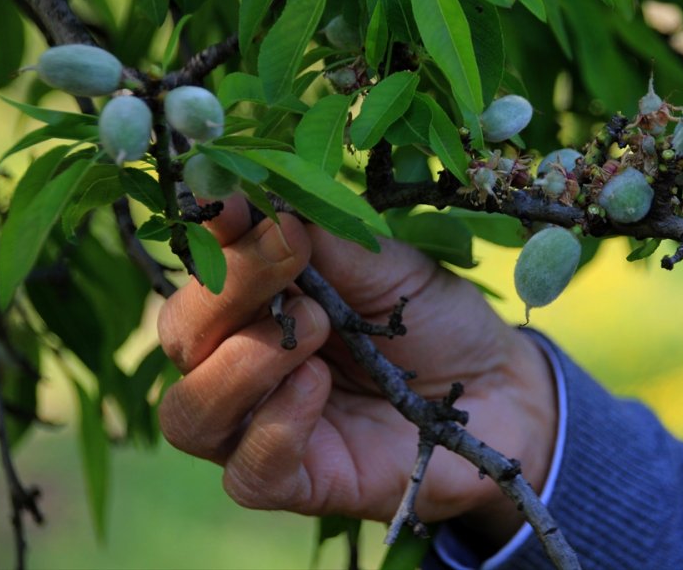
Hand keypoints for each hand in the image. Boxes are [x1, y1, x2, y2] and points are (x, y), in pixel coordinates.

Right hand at [156, 200, 556, 545]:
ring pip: (189, 415)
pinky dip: (276, 426)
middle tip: (288, 259)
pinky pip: (249, 471)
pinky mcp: (301, 483)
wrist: (502, 388)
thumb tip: (247, 199)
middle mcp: (247, 366)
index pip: (199, 277)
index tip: (236, 204)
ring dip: (240, 364)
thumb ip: (319, 239)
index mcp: (259, 306)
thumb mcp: (384, 265)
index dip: (210, 242)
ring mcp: (267, 428)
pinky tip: (318, 384)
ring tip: (314, 327)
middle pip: (180, 342)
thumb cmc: (435, 320)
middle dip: (222, 296)